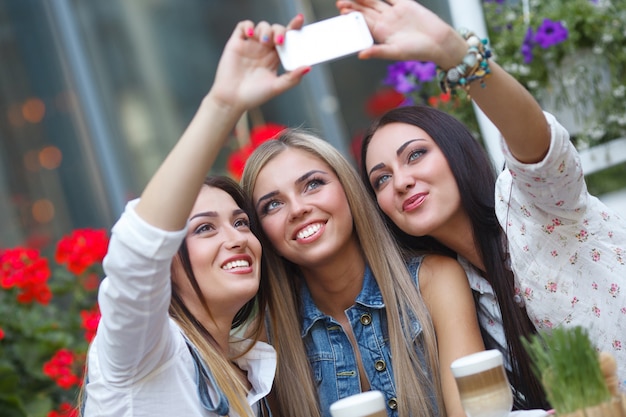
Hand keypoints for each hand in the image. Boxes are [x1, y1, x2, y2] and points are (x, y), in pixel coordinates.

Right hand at [207, 16, 308, 112]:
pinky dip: (248, 26)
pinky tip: (251, 35)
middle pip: (276, 29)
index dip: (294, 28)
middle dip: (280, 31)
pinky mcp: (237, 43)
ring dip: (265, 30)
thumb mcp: (276, 87)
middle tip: (279, 41)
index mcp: (275, 57)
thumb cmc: (254, 95)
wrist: (232, 100)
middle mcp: (264, 49)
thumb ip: (292, 78)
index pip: (287, 39)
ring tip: (264, 42)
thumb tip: (308, 67)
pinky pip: (243, 26)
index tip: (300, 21)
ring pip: (262, 26)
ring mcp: (250, 45)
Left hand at [335, 0, 466, 67]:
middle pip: (366, 11)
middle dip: (354, 5)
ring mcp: (394, 12)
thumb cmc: (418, 51)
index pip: (363, 23)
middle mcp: (385, 22)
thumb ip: (377, 51)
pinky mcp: (405, 4)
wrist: (439, 42)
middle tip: (340, 2)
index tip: (342, 12)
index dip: (353, 17)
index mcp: (381, 34)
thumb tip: (360, 55)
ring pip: (375, 1)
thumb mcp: (395, 52)